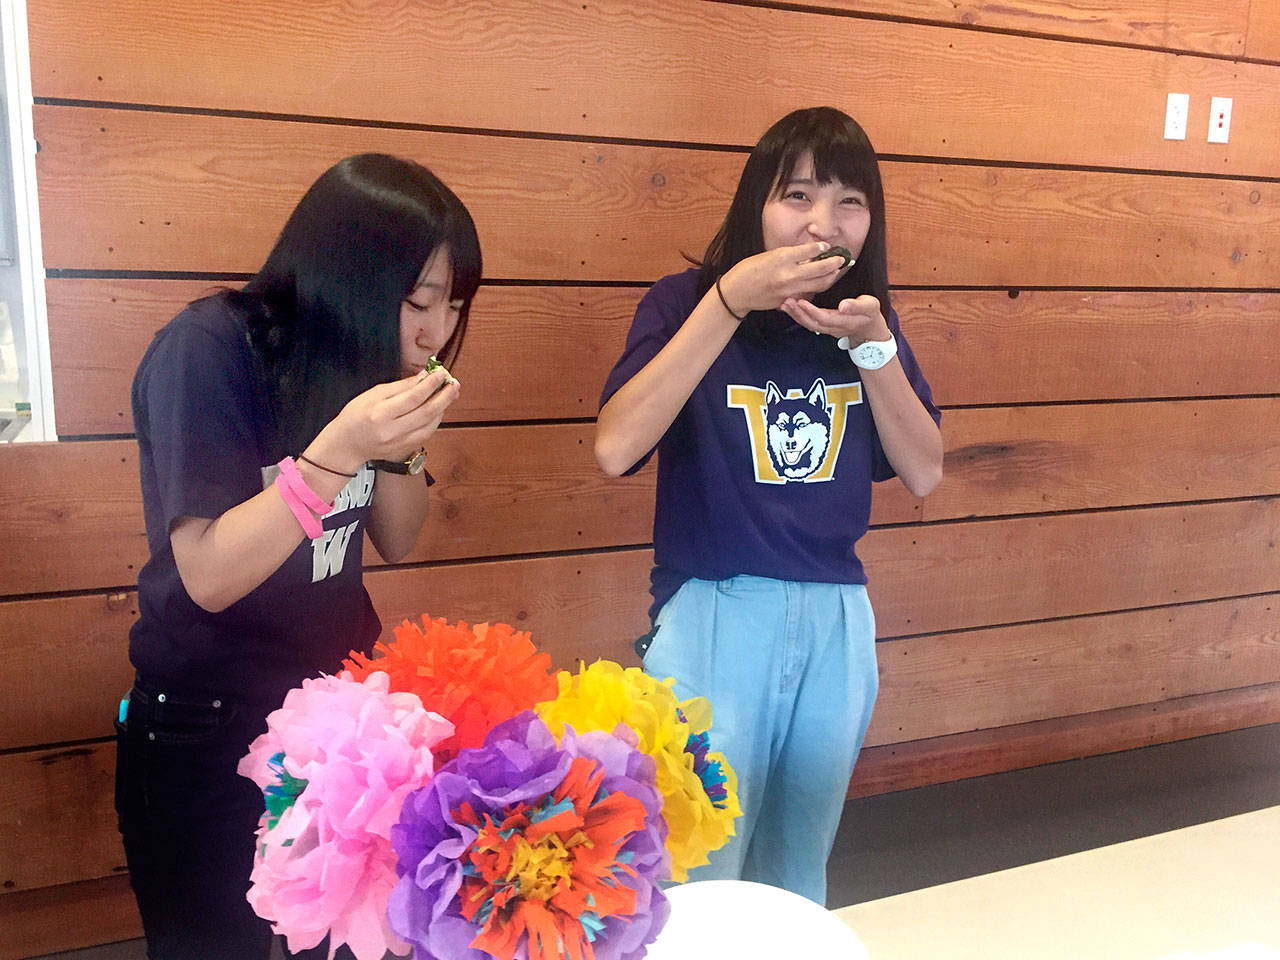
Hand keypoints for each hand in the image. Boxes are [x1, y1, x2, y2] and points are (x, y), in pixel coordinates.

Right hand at [308, 367, 459, 470]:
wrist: (347, 444)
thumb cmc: (356, 416)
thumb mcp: (373, 394)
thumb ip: (400, 387)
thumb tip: (423, 376)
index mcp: (381, 414)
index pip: (413, 398)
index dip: (431, 384)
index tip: (441, 373)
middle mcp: (392, 430)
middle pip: (426, 412)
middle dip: (444, 396)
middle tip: (454, 384)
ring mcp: (400, 442)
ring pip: (430, 424)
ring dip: (443, 407)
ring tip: (451, 393)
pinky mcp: (405, 448)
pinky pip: (427, 433)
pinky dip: (436, 419)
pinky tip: (440, 408)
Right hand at [717, 241, 849, 314]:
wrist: (737, 292)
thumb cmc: (749, 270)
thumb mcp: (769, 255)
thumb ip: (790, 255)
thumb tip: (809, 252)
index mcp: (782, 258)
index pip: (811, 251)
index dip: (823, 248)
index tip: (828, 247)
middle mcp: (788, 274)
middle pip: (821, 269)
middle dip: (835, 264)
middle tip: (842, 259)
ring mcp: (789, 290)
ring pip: (819, 284)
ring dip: (831, 277)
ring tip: (837, 271)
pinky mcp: (788, 301)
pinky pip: (808, 294)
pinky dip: (816, 288)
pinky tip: (821, 283)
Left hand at [781, 294, 891, 345]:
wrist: (870, 331)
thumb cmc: (871, 315)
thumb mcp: (870, 307)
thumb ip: (857, 306)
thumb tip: (843, 305)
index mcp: (844, 321)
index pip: (824, 318)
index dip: (811, 311)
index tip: (800, 301)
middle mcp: (833, 328)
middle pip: (812, 323)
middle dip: (798, 313)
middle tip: (786, 301)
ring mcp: (828, 329)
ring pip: (809, 324)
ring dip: (796, 315)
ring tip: (784, 304)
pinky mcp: (824, 327)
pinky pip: (809, 323)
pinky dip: (799, 316)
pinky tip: (791, 307)